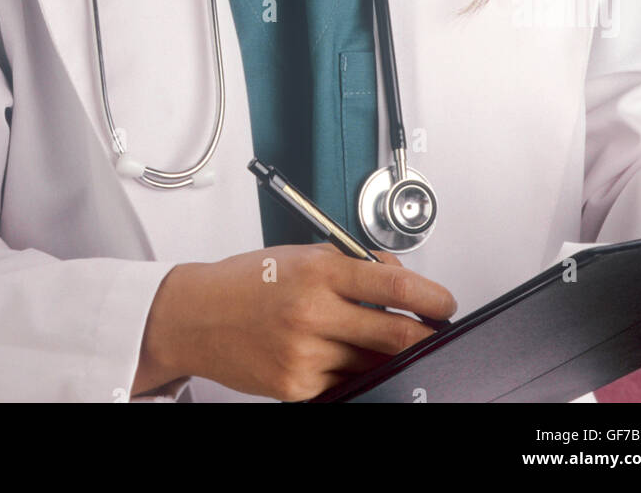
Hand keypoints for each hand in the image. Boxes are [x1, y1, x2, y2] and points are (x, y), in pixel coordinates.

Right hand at [132, 243, 456, 400]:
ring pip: (373, 364)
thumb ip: (351, 264)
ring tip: (375, 340)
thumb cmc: (247, 281)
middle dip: (425, 335)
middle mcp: (314, 312)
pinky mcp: (296, 386)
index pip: (394, 285)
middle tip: (433, 330)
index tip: (444, 302)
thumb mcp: (302, 255)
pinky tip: (336, 355)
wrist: (196, 316)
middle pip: (396, 334)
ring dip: (386, 355)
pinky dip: (350, 371)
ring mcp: (306, 354)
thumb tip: (396, 278)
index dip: (432, 297)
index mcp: (319, 271)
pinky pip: (343, 383)